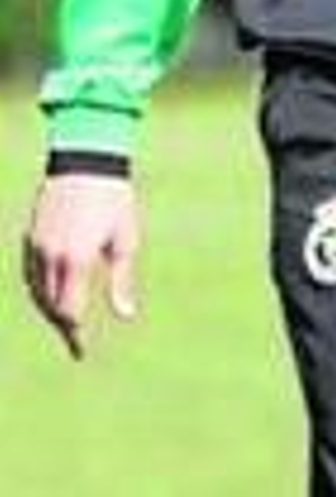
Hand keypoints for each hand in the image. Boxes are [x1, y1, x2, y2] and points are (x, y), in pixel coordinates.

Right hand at [22, 173, 141, 358]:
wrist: (86, 162)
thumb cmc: (115, 200)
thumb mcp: (125, 239)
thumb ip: (121, 280)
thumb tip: (126, 315)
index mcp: (77, 261)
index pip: (69, 311)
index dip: (74, 334)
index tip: (81, 351)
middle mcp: (52, 258)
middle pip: (50, 307)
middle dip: (62, 326)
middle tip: (76, 340)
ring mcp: (37, 247)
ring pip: (36, 293)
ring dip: (49, 310)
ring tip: (65, 323)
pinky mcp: (30, 238)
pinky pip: (30, 275)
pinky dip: (39, 292)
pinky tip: (50, 296)